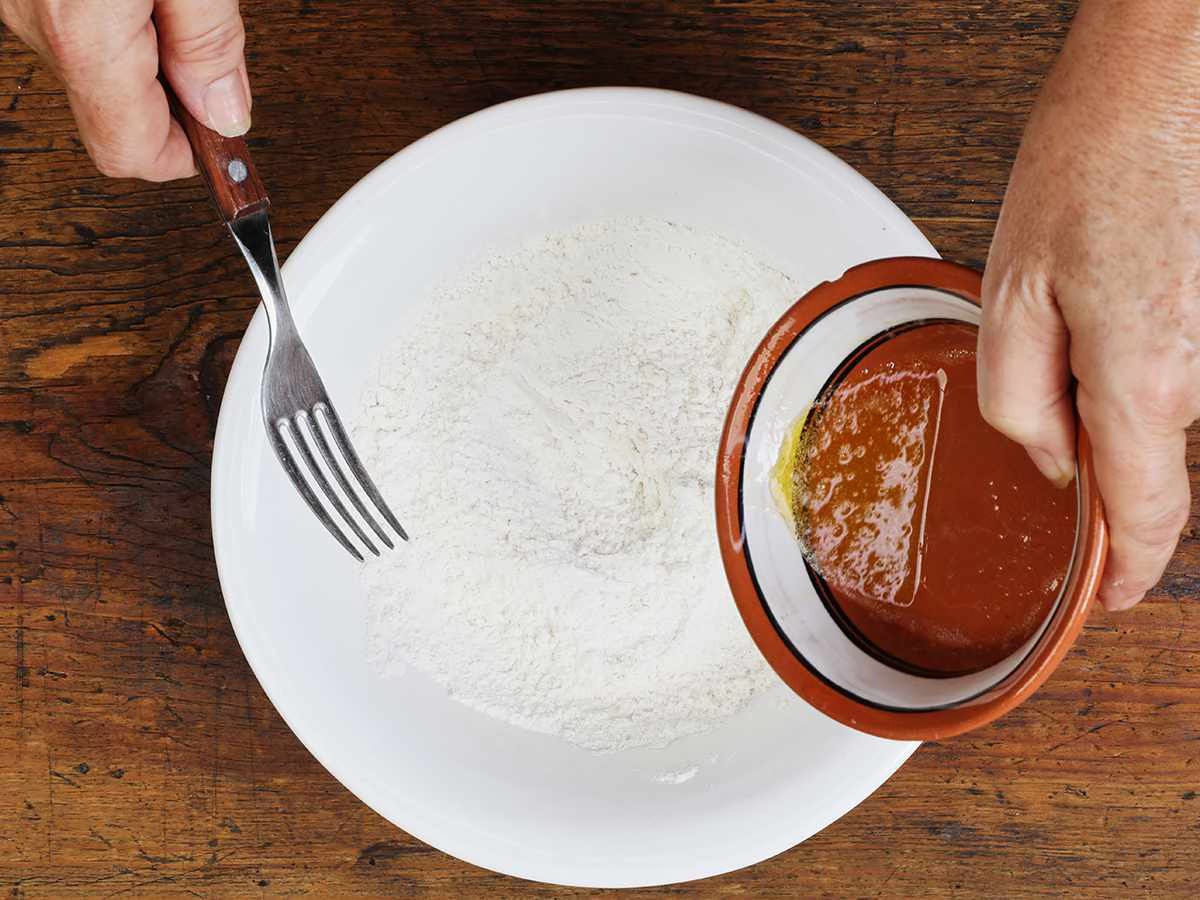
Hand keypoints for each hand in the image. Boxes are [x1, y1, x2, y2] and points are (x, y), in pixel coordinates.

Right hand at [0, 0, 249, 180]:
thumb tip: (225, 111)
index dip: (186, 158)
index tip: (223, 143)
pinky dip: (122, 28)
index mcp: (85, 35)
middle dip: (174, 106)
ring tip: (181, 13)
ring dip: (149, 62)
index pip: (129, 153)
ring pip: (98, 75)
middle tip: (216, 68)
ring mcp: (23, 6)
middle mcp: (40, 27)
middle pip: (115, 118)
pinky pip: (77, 34)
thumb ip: (208, 42)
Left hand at [978, 0, 1199, 611]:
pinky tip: (1118, 293)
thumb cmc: (1098, 156)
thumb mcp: (1012, 285)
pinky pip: (1185, 361)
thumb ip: (1017, 395)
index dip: (1124, 569)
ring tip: (1082, 305)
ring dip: (1117, 385)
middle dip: (1094, 445)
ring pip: (1163, 403)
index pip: (1143, 512)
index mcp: (1143, 372)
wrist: (1178, 68)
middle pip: (1145, 452)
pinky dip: (1145, 351)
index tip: (1109, 595)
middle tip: (1055, 384)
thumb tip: (1048, 459)